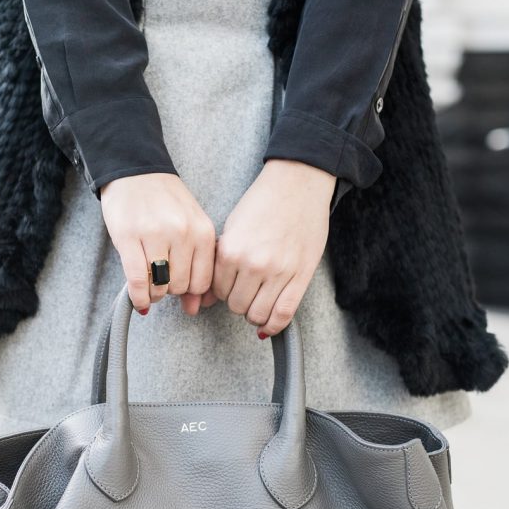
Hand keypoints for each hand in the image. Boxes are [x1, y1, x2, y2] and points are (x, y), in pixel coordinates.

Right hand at [100, 172, 216, 315]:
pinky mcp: (129, 237)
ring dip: (154, 293)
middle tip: (161, 278)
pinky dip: (138, 296)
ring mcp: (156, 235)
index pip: (203, 282)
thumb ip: (196, 266)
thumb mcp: (190, 227)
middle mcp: (183, 233)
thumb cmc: (165, 202)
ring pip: (160, 285)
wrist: (135, 170)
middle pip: (181, 286)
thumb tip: (195, 309)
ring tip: (149, 284)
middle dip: (170, 289)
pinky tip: (138, 299)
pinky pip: (137, 280)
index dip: (190, 290)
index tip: (179, 285)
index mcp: (202, 231)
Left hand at [211, 159, 335, 337]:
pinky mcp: (301, 276)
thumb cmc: (264, 202)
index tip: (229, 286)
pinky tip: (270, 324)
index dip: (222, 292)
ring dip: (255, 313)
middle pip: (236, 305)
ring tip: (258, 301)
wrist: (298, 183)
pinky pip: (284, 313)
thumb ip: (221, 262)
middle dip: (238, 302)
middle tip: (245, 291)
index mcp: (230, 250)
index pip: (217, 291)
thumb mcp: (233, 227)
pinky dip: (274, 325)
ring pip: (257, 314)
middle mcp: (252, 264)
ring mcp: (278, 272)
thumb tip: (207, 298)